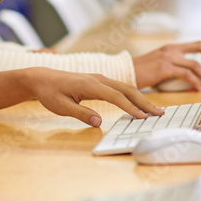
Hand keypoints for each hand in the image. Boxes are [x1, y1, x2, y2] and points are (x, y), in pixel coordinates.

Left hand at [28, 69, 162, 126]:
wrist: (41, 78)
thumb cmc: (49, 93)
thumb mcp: (61, 107)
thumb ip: (81, 114)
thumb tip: (99, 122)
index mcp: (90, 85)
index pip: (116, 96)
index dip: (131, 107)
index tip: (143, 117)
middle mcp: (98, 79)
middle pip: (127, 89)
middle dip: (144, 102)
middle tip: (159, 114)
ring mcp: (99, 78)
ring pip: (125, 87)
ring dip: (141, 98)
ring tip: (155, 110)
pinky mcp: (99, 81)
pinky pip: (119, 87)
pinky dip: (132, 95)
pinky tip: (139, 104)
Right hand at [133, 41, 200, 90]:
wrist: (123, 73)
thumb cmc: (139, 73)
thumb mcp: (158, 65)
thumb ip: (173, 67)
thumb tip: (189, 80)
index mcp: (171, 48)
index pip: (196, 45)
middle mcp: (171, 49)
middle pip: (200, 48)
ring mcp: (168, 57)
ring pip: (196, 65)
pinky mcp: (164, 67)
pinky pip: (186, 74)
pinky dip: (196, 82)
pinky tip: (199, 89)